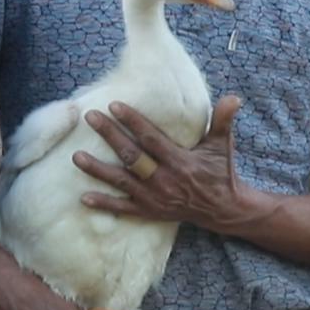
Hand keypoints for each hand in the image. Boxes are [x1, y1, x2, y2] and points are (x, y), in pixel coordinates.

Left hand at [74, 95, 255, 230]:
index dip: (132, 121)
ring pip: (121, 182)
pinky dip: (104, 204)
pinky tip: (83, 197)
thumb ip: (223, 121)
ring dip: (98, 170)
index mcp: (180, 161)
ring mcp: (154, 198)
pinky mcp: (149, 211)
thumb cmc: (220, 172)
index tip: (114, 105)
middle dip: (109, 136)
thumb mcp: (222, 146)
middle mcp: (164, 180)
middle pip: (132, 156)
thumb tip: (233, 97)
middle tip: (90, 118)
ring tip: (76, 156)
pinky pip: (123, 208)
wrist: (223, 209)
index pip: (151, 138)